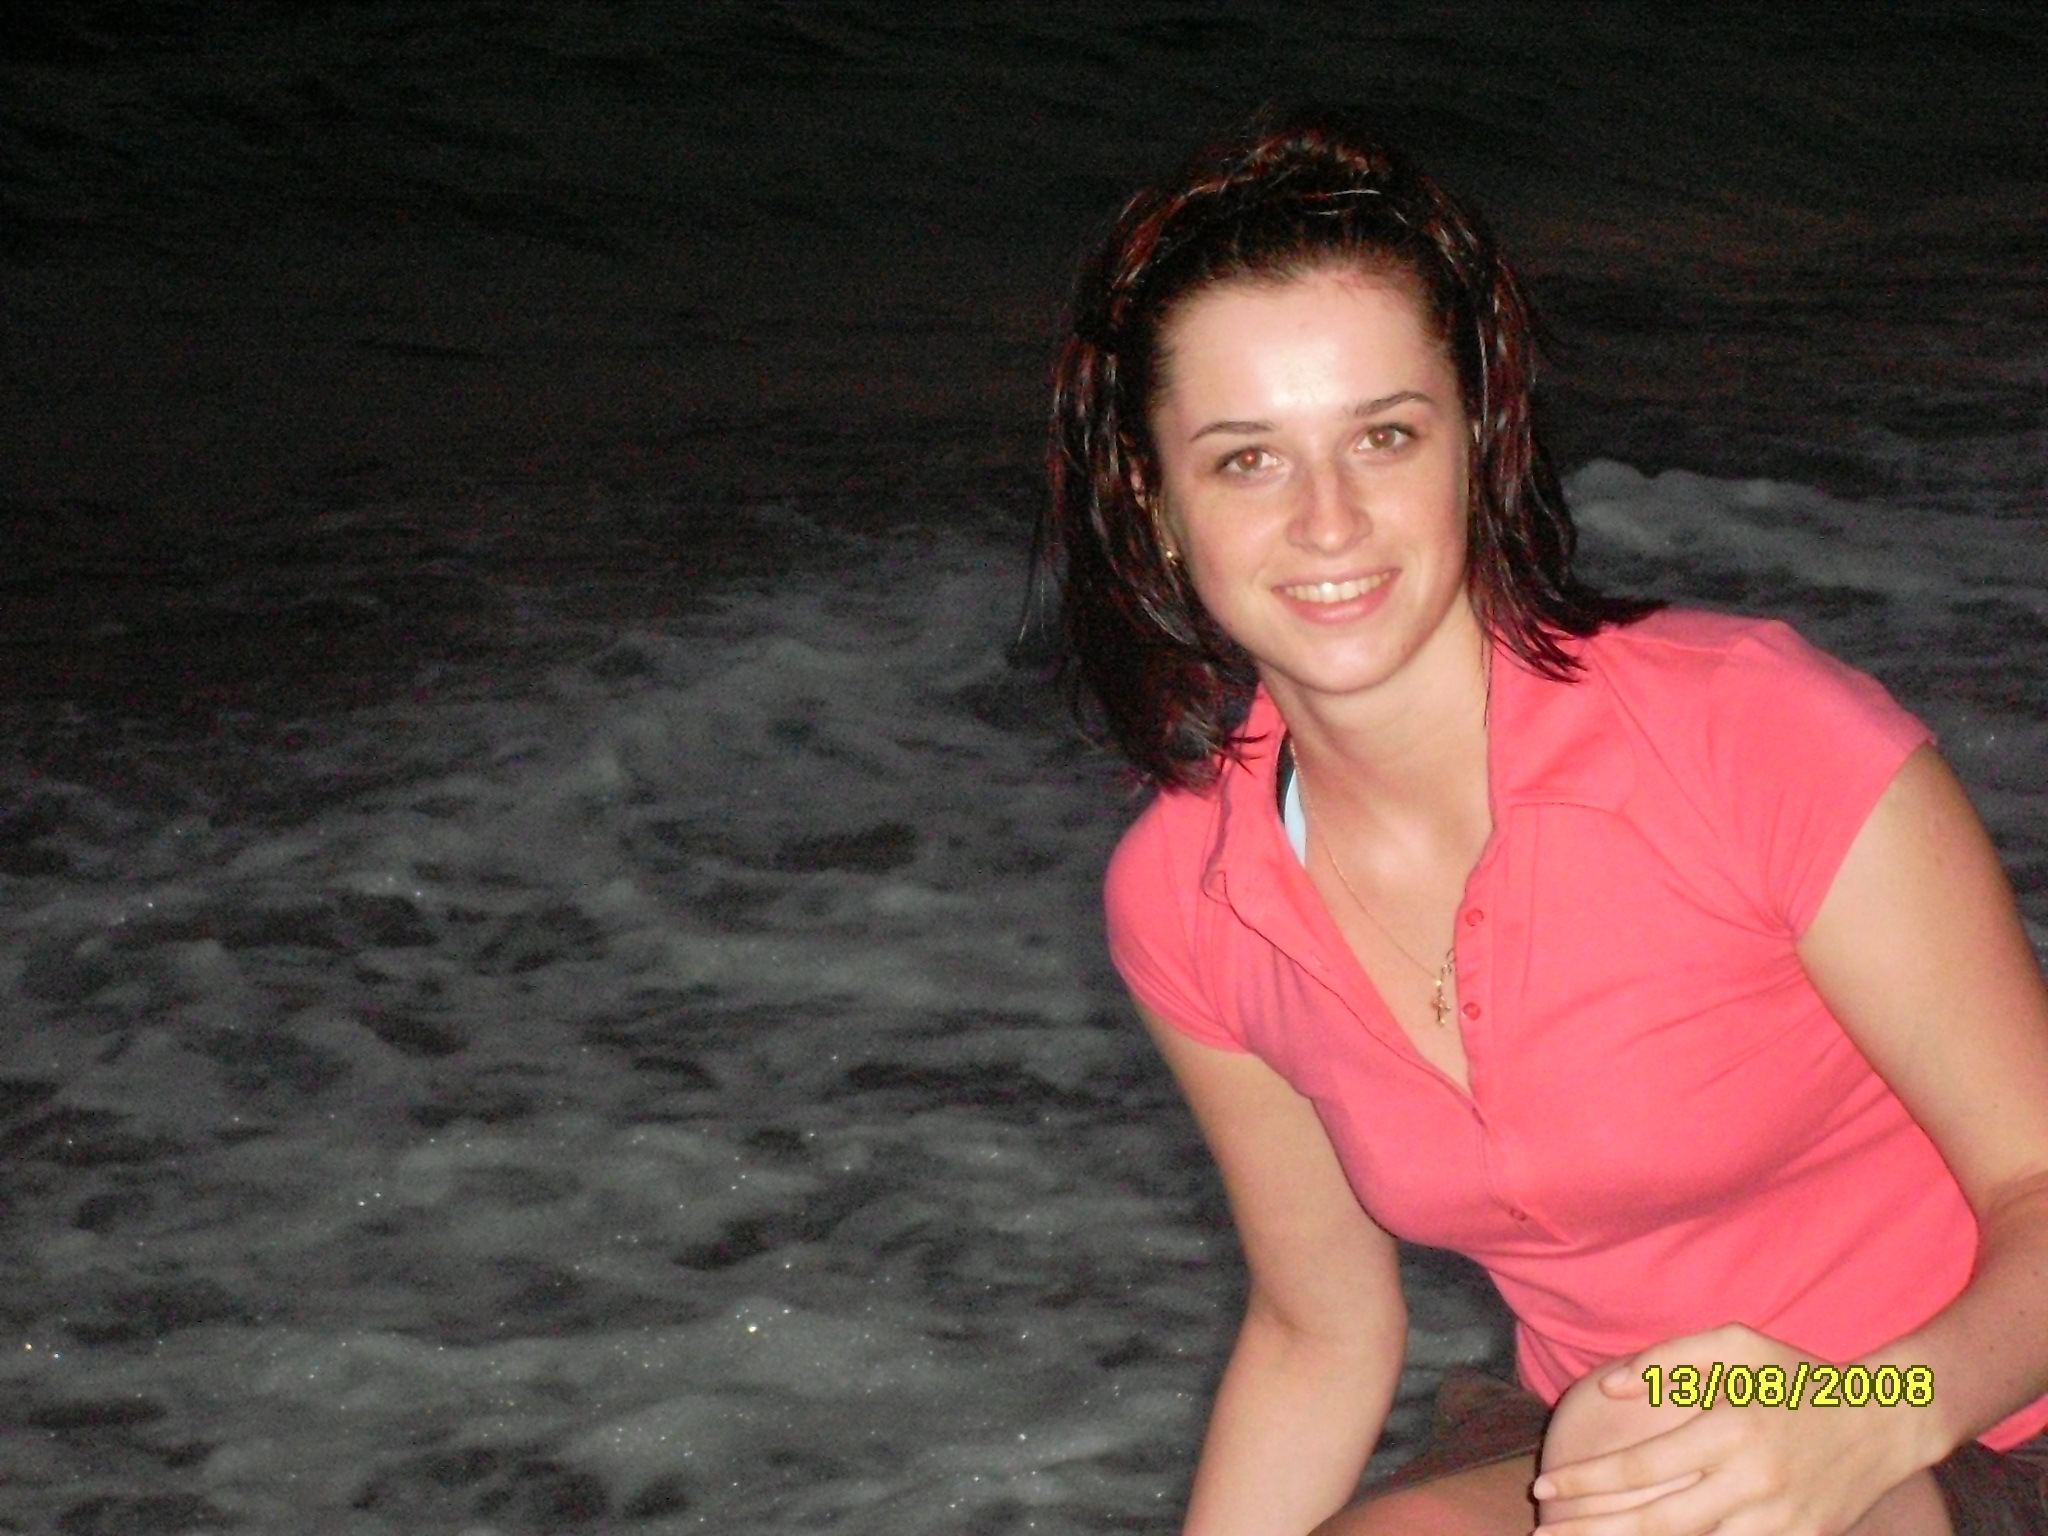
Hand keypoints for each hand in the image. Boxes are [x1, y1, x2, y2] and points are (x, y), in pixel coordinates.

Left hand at [1530, 1324, 1932, 1535]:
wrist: (1884, 1421)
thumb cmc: (1795, 1376)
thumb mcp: (1735, 1345)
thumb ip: (1667, 1360)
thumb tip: (1608, 1388)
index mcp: (1727, 1431)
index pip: (1639, 1468)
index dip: (1585, 1483)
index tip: (1544, 1488)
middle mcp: (1750, 1483)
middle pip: (1656, 1523)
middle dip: (1594, 1533)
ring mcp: (1777, 1522)